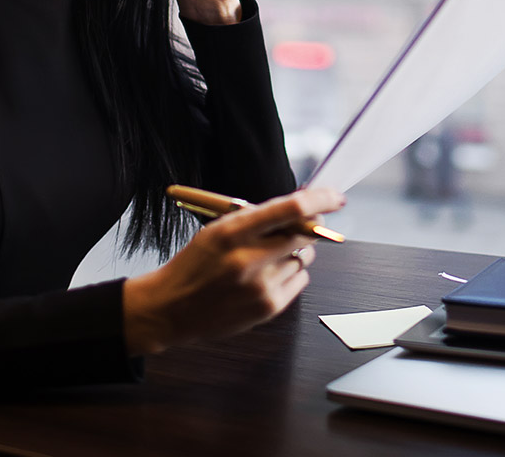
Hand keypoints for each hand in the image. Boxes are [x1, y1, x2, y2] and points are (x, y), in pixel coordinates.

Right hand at [121, 187, 344, 354]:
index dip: (318, 200)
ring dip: (294, 252)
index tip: (334, 196)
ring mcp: (260, 287)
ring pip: (303, 258)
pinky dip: (292, 273)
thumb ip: (255, 218)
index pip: (289, 210)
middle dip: (311, 227)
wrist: (171, 308)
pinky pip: (301, 280)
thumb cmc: (194, 265)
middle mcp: (248, 260)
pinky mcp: (268, 307)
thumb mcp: (216, 230)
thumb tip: (299, 206)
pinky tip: (268, 275)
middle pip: (304, 235)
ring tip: (268, 256)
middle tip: (308, 223)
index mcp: (232, 233)